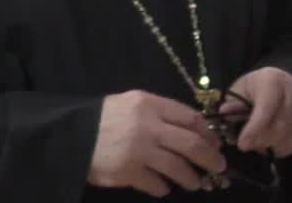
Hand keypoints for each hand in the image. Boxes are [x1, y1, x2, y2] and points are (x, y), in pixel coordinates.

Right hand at [88, 91, 226, 196]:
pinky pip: (156, 184)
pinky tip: (164, 188)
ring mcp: (139, 151)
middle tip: (219, 167)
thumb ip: (160, 113)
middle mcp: (148, 126)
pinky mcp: (128, 172)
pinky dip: (163, 187)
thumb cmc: (105, 118)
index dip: (208, 133)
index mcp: (150, 104)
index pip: (191, 118)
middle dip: (210, 158)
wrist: (72, 135)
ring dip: (191, 177)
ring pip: (177, 167)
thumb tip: (192, 129)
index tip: (216, 144)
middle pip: (191, 144)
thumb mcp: (133, 104)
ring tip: (196, 182)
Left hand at [219, 67, 291, 157]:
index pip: (267, 108)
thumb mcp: (241, 89)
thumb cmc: (257, 87)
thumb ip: (233, 103)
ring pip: (291, 137)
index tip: (242, 144)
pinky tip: (273, 142)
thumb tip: (225, 113)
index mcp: (273, 80)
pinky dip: (284, 147)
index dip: (254, 129)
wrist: (284, 80)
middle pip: (281, 126)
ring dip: (272, 146)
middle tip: (248, 145)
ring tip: (259, 143)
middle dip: (261, 141)